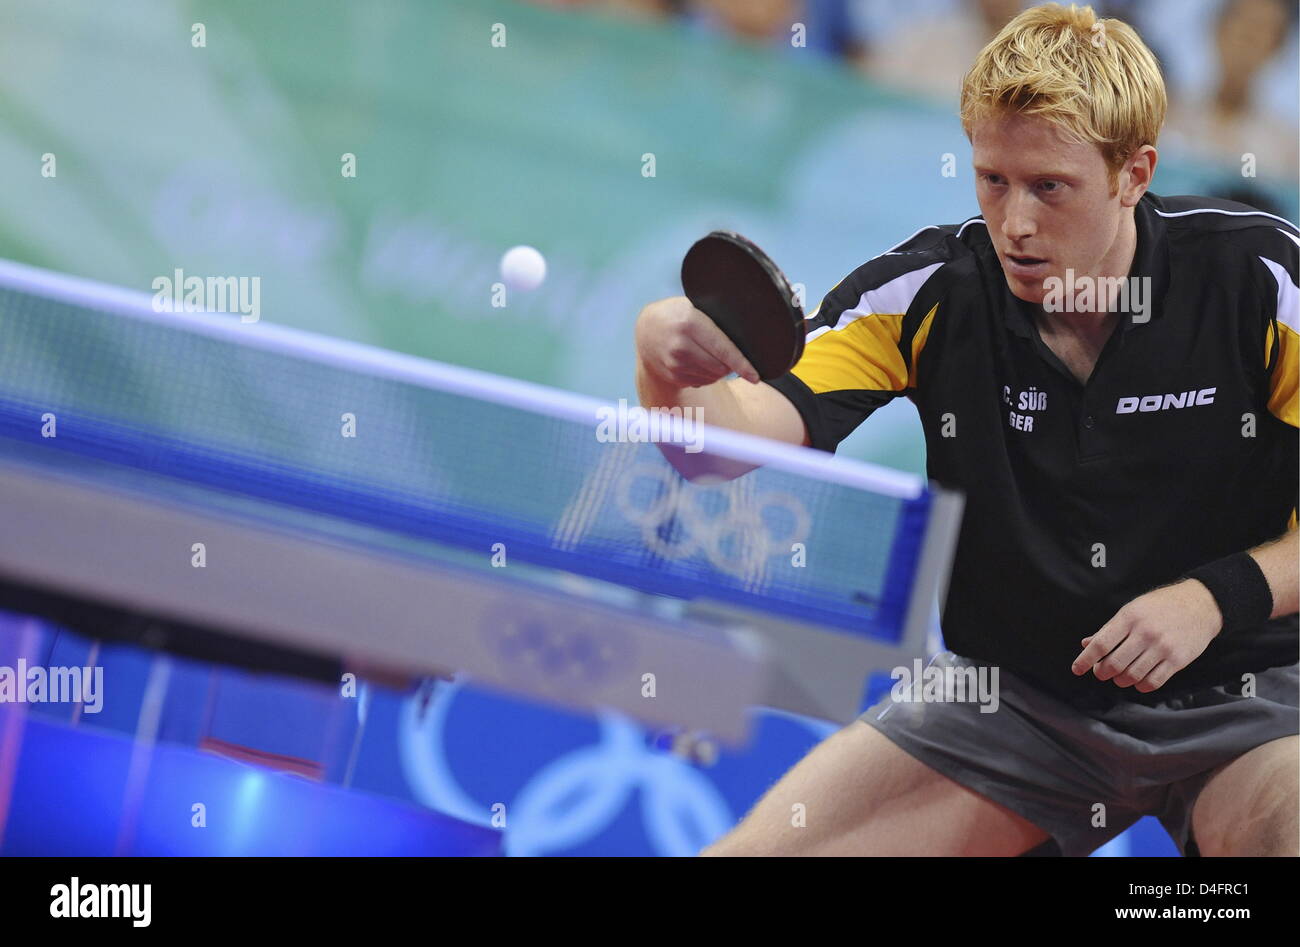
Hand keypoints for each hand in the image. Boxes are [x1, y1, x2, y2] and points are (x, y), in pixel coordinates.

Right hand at [635, 295, 758, 387]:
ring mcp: (675, 364)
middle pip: (721, 367)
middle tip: (726, 352)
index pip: (723, 349)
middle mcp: (680, 346)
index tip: (755, 377)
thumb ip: (715, 320)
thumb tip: (747, 338)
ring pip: (713, 376)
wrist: (647, 329)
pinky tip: (698, 361)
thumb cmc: (679, 314)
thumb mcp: (693, 306)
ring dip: (719, 370)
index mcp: (690, 323)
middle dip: (730, 364)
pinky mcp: (673, 376)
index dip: (742, 364)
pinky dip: (707, 375)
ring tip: (707, 353)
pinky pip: (703, 382)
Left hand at [1070, 579, 1222, 692]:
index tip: (1077, 669)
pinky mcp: (1178, 660)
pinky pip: (1153, 682)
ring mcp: (1162, 648)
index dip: (1085, 660)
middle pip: (1114, 664)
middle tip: (1101, 672)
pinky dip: (1140, 686)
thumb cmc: (1161, 605)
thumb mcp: (1132, 609)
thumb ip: (1109, 629)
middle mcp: (1145, 633)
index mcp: (1129, 618)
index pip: (1100, 644)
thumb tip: (1087, 645)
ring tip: (1119, 676)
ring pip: (1132, 676)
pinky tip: (1138, 680)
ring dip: (1120, 680)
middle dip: (1102, 672)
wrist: (1201, 605)